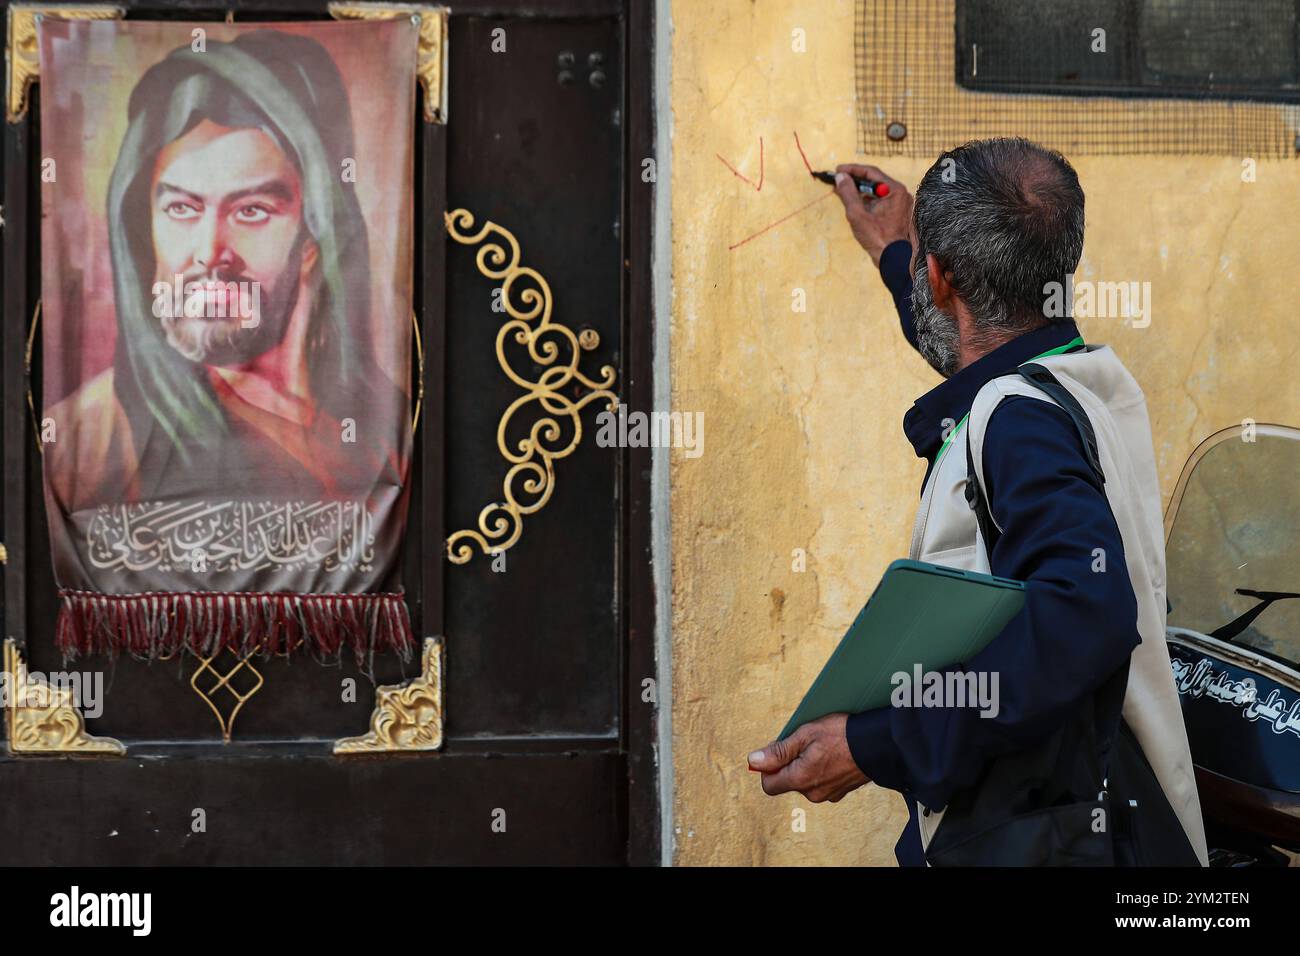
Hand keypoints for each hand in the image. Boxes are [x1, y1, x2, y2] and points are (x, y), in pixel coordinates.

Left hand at [748, 713, 869, 802]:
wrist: (877, 744)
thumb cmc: (841, 735)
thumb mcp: (805, 734)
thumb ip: (778, 751)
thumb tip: (753, 761)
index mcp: (800, 779)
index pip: (768, 785)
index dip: (768, 767)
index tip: (777, 750)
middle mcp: (812, 793)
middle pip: (787, 782)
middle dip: (790, 763)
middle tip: (804, 743)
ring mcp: (827, 795)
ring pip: (805, 782)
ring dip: (806, 766)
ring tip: (822, 747)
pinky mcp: (840, 792)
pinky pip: (821, 783)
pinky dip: (822, 770)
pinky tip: (833, 755)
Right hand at [832, 163, 912, 266]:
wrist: (894, 259)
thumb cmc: (878, 238)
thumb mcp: (857, 214)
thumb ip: (848, 193)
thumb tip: (840, 177)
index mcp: (895, 190)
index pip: (871, 172)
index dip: (852, 170)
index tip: (838, 171)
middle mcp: (900, 194)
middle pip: (874, 181)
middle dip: (854, 180)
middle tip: (837, 180)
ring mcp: (899, 204)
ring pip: (875, 192)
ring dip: (858, 190)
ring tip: (841, 191)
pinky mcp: (896, 213)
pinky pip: (879, 201)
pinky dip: (865, 200)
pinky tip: (853, 203)